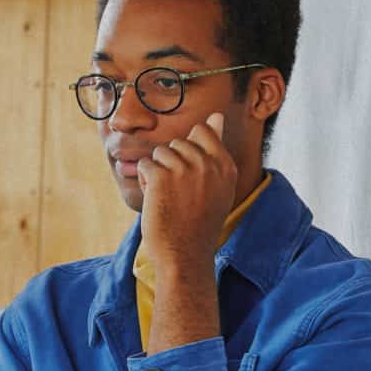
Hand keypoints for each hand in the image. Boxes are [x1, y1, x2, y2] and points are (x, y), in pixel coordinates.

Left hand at [136, 112, 236, 271]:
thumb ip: (216, 148)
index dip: (189, 149)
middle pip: (178, 142)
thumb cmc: (199, 222)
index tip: (189, 174)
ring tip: (168, 197)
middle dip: (172, 163)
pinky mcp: (161, 176)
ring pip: (160, 152)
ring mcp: (185, 168)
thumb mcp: (218, 185)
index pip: (202, 131)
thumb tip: (216, 115)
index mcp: (225, 164)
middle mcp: (208, 163)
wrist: (185, 255)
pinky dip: (145, 182)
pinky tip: (157, 201)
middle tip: (180, 193)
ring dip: (158, 172)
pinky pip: (145, 165)